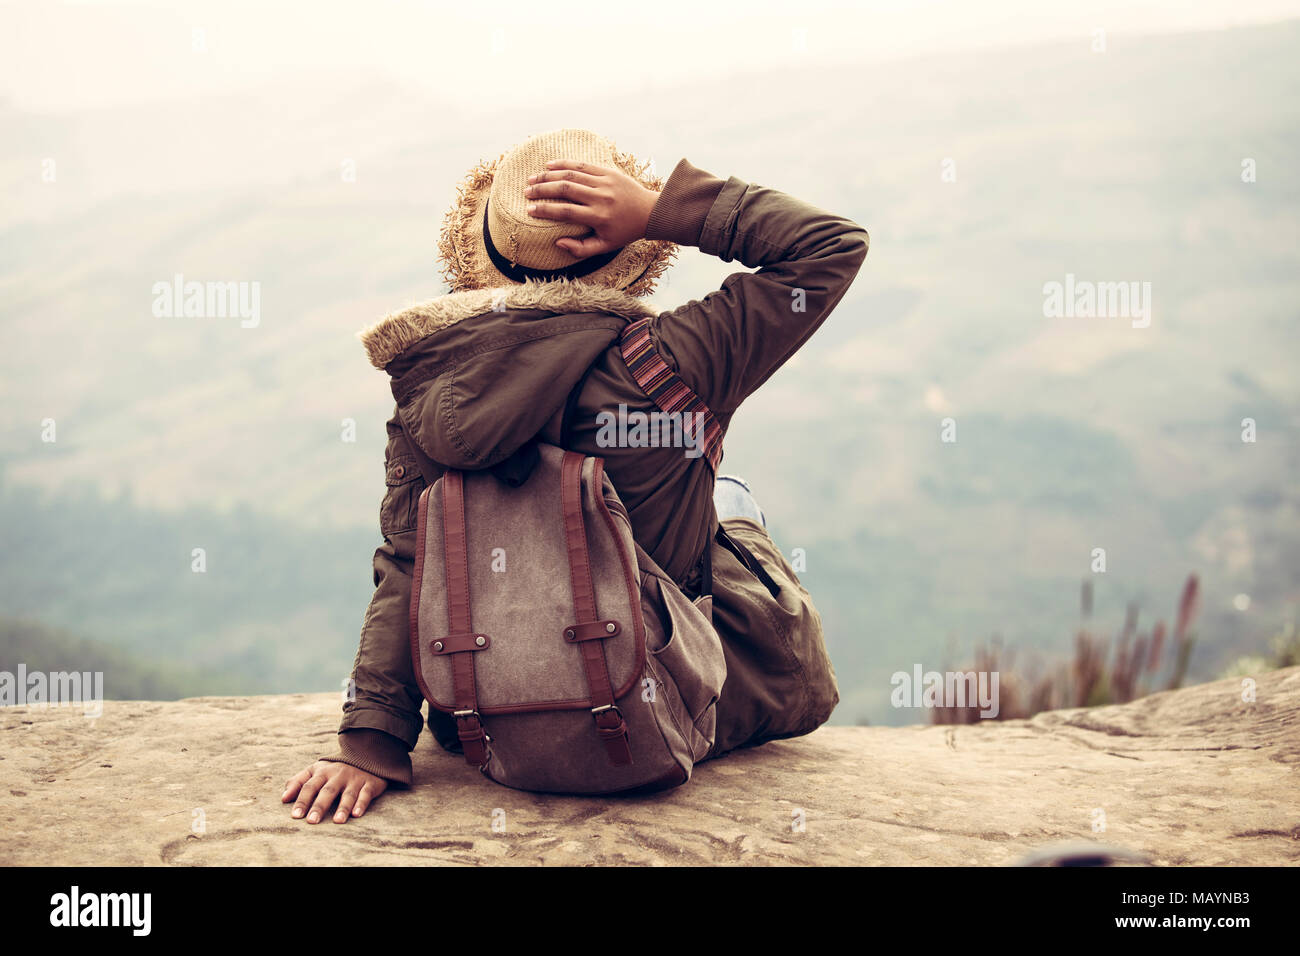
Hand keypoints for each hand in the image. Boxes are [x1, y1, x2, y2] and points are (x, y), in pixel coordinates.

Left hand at [282, 760, 387, 823]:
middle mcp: (338, 775)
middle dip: (319, 806)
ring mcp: (354, 779)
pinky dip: (361, 804)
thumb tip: (283, 798)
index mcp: (322, 772)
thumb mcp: (315, 770)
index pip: (309, 787)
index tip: (295, 816)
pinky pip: (366, 794)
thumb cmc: (333, 769)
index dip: (302, 801)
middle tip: (312, 821)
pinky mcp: (370, 784)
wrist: (364, 755)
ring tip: (337, 821)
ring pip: (348, 794)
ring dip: (343, 807)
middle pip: (327, 791)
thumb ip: (298, 782)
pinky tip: (357, 814)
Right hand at [525, 159, 658, 258]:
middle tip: (527, 192)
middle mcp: (600, 197)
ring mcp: (604, 182)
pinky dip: (564, 164)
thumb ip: (581, 249)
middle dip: (542, 189)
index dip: (545, 210)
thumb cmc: (625, 231)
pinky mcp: (608, 172)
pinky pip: (583, 165)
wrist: (650, 212)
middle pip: (565, 189)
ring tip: (532, 178)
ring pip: (571, 174)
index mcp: (599, 217)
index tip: (529, 210)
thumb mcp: (605, 246)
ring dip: (549, 175)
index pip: (566, 211)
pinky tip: (549, 165)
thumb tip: (558, 243)